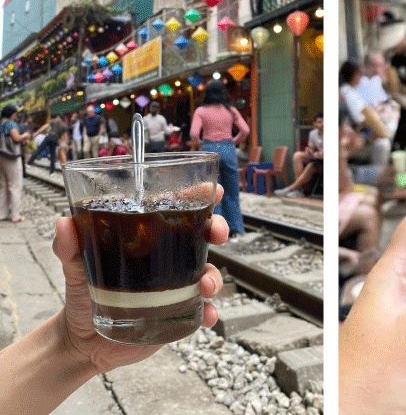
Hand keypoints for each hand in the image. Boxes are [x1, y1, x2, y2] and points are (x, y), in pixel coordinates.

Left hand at [53, 183, 228, 373]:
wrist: (81, 342)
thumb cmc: (82, 295)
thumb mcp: (76, 267)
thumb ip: (70, 246)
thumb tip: (63, 223)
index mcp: (149, 239)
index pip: (179, 209)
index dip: (200, 196)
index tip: (213, 190)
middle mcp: (169, 258)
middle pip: (204, 235)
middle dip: (217, 228)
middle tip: (216, 234)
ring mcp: (178, 285)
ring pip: (209, 272)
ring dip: (214, 277)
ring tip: (204, 287)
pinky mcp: (179, 312)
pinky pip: (203, 310)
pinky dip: (210, 312)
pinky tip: (207, 315)